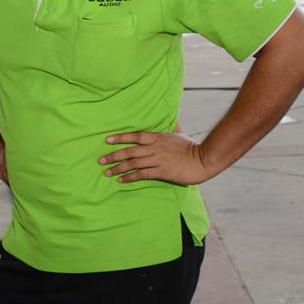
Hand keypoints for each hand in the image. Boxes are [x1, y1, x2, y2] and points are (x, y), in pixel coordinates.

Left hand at [100, 131, 215, 184]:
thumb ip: (168, 131)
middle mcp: (155, 148)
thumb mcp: (178, 135)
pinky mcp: (162, 171)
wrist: (203, 159)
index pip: (135, 136)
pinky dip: (130, 177)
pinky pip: (142, 174)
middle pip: (130, 151)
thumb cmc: (191, 147)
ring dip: (119, 168)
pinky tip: (122, 180)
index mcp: (158, 138)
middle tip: (101, 161)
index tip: (107, 140)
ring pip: (133, 163)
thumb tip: (169, 123)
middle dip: (113, 156)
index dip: (120, 137)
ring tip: (107, 172)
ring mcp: (158, 160)